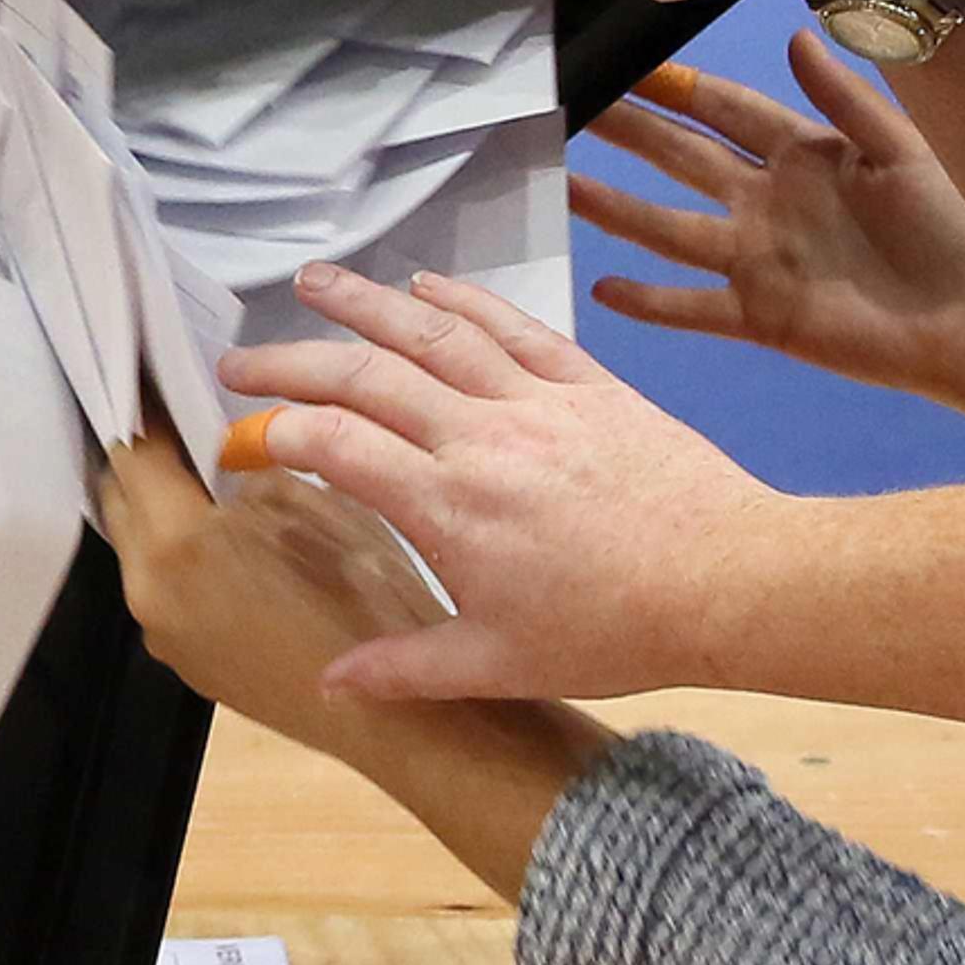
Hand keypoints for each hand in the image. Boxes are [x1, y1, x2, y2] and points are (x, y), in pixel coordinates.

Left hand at [97, 431, 445, 761]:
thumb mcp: (318, 504)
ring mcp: (161, 634)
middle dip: (147, 458)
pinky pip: (163, 589)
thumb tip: (216, 445)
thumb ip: (249, 466)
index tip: (162, 384)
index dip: (148, 411)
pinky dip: (183, 557)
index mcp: (176, 543)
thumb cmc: (368, 605)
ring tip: (214, 483)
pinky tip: (233, 548)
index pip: (132, 452)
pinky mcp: (184, 661)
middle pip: (122, 499)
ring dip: (163, 508)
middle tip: (185, 426)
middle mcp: (149, 592)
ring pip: (139, 546)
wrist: (391, 717)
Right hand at [222, 265, 794, 706]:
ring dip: (363, 301)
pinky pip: (512, 326)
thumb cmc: (615, 631)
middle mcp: (479, 437)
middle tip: (236, 358)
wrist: (728, 582)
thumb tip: (330, 684)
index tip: (240, 442)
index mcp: (449, 506)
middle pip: (364, 375)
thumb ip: (406, 667)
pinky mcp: (586, 383)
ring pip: (431, 332)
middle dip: (289, 361)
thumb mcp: (501, 664)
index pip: (334, 447)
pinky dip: (463, 299)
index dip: (273, 436)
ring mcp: (533, 401)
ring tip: (311, 280)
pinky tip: (425, 282)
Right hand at [574, 38, 964, 420]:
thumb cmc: (960, 226)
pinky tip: (602, 288)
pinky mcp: (763, 318)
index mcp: (804, 154)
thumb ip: (846, 99)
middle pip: (681, 159)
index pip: (724, 110)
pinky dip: (650, 303)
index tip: (625, 62)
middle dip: (629, 132)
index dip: (677, 88)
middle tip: (571, 105)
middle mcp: (767, 203)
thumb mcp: (905, 147)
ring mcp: (759, 262)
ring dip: (615, 209)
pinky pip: (693, 308)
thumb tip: (794, 36)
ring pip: (668, 228)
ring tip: (562, 186)